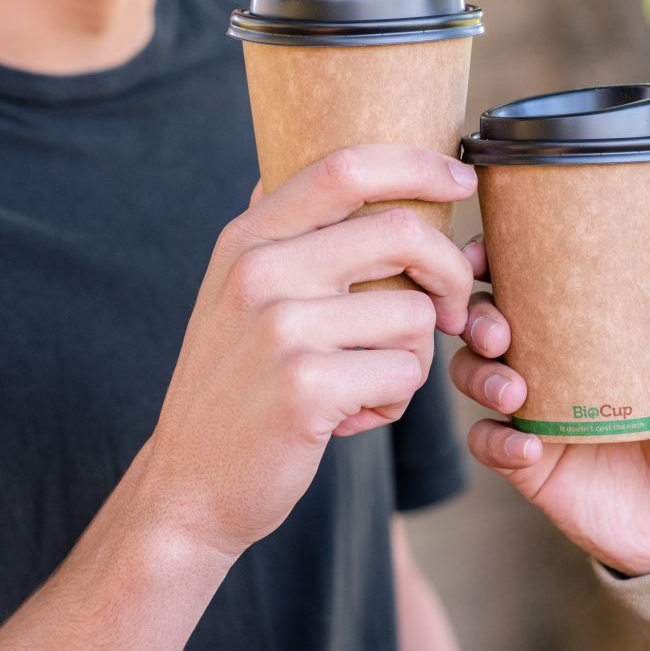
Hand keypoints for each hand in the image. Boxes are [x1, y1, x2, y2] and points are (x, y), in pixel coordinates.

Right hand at [143, 146, 477, 559]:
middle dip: (449, 272)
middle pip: (401, 233)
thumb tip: (351, 169)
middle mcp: (260, 272)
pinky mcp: (305, 386)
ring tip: (369, 384)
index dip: (418, 164)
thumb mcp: (237, 295)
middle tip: (452, 313)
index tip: (462, 177)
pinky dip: (396, 399)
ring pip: (413, 314)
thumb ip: (287, 235)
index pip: (346, 167)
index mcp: (248, 239)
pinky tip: (355, 416)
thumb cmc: (235, 388)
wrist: (187, 487)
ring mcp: (280, 327)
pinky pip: (403, 372)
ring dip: (415, 358)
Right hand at [453, 216, 649, 575]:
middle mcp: (554, 360)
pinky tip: (528, 447)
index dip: (489, 256)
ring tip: (517, 390)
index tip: (480, 251)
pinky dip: (497, 440)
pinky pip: (488, 442)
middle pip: (485, 319)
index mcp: (590, 321)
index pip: (524, 275)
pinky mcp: (530, 463)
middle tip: (498, 330)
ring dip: (479, 374)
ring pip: (473, 374)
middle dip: (476, 317)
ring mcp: (538, 411)